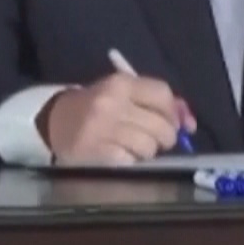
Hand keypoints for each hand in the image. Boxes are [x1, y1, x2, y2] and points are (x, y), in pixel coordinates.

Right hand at [42, 73, 196, 166]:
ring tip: (136, 146)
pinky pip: (130, 161)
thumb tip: (189, 123)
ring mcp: (103, 129)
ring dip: (148, 151)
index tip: (177, 123)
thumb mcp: (123, 94)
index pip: (162, 94)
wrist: (54, 121)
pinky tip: (122, 154)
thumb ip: (156, 102)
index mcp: (120, 84)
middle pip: (161, 125)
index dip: (175, 112)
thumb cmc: (96, 105)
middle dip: (166, 137)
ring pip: (148, 146)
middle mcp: (112, 104)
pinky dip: (132, 160)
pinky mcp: (95, 151)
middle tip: (157, 139)